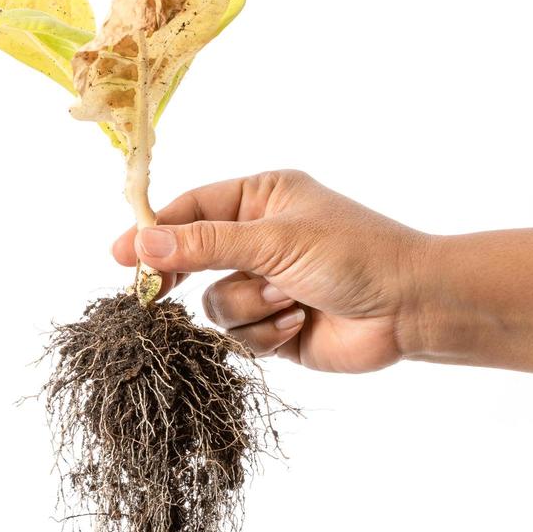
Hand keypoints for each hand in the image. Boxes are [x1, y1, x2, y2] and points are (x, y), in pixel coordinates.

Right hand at [111, 170, 427, 372]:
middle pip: (192, 256)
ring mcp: (266, 283)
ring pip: (214, 302)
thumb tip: (143, 241)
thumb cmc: (355, 255)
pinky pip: (239, 334)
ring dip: (248, 306)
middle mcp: (259, 238)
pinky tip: (300, 324)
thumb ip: (205, 243)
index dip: (154, 231)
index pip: (192, 208)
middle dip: (184, 274)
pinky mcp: (275, 326)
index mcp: (262, 197)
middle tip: (153, 292)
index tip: (120, 254)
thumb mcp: (274, 240)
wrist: (412, 309)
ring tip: (290, 301)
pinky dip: (266, 332)